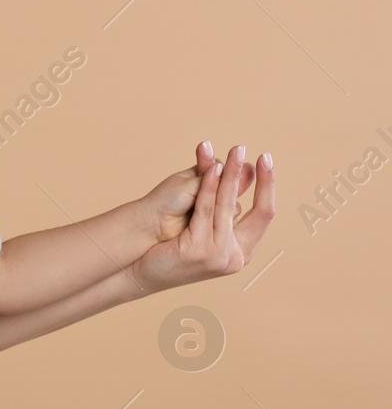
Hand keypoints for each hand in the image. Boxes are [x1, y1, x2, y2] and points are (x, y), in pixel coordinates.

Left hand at [131, 142, 274, 292]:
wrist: (140, 249)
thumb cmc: (172, 228)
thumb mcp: (203, 207)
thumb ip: (222, 190)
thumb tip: (247, 167)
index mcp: (242, 248)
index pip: (266, 214)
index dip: (269, 186)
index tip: (268, 159)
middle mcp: (236, 255)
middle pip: (258, 212)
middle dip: (261, 180)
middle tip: (264, 155)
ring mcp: (220, 256)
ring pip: (229, 207)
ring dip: (231, 177)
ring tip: (235, 153)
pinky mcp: (201, 251)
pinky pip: (207, 211)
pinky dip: (210, 188)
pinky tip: (214, 169)